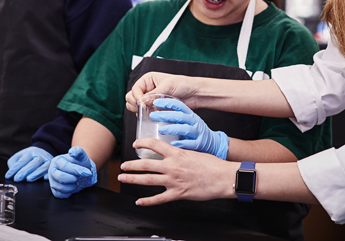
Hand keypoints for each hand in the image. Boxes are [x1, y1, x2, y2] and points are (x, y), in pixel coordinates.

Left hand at [5, 146, 52, 181]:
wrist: (43, 152)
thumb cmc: (28, 157)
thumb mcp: (19, 157)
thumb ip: (13, 163)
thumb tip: (11, 173)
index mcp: (30, 152)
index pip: (22, 160)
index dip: (14, 169)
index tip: (8, 176)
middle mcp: (39, 156)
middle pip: (33, 163)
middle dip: (25, 171)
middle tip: (17, 179)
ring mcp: (47, 160)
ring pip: (44, 166)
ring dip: (36, 173)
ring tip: (28, 179)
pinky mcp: (51, 167)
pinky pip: (51, 170)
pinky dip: (48, 174)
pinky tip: (44, 178)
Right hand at [49, 146, 97, 198]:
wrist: (81, 171)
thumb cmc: (80, 163)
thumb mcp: (81, 155)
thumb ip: (78, 152)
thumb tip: (73, 152)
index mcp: (57, 160)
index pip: (65, 166)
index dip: (77, 170)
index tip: (87, 172)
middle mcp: (52, 170)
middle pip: (60, 177)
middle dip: (73, 178)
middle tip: (79, 177)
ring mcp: (52, 180)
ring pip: (59, 187)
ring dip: (72, 186)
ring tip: (76, 181)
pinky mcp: (54, 189)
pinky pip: (58, 194)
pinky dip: (68, 193)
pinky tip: (72, 187)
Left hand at [119, 138, 233, 205]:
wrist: (222, 177)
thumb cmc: (212, 165)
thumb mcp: (194, 152)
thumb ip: (181, 154)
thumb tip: (173, 153)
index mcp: (177, 154)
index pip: (154, 145)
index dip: (142, 143)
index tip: (136, 144)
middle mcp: (172, 167)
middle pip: (146, 164)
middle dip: (131, 165)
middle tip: (122, 165)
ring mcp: (173, 181)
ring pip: (148, 180)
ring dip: (133, 179)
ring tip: (123, 178)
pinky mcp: (178, 193)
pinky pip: (159, 198)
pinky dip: (147, 201)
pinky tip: (140, 201)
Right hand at [125, 72, 198, 112]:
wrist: (194, 94)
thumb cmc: (183, 84)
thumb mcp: (168, 86)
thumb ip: (154, 94)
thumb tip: (141, 102)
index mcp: (147, 80)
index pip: (134, 89)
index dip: (137, 97)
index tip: (142, 104)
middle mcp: (146, 89)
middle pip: (131, 98)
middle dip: (136, 104)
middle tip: (145, 108)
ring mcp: (149, 99)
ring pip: (135, 106)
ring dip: (139, 110)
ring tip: (149, 111)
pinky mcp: (154, 107)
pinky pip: (144, 113)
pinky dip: (145, 115)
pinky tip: (153, 115)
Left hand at [150, 98, 228, 158]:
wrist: (214, 143)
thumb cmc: (196, 132)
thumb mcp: (188, 122)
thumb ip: (176, 119)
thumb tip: (156, 115)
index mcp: (191, 115)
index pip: (179, 105)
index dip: (168, 103)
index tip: (156, 102)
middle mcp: (195, 122)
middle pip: (180, 116)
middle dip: (165, 115)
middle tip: (153, 116)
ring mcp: (198, 133)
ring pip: (185, 129)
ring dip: (172, 128)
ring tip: (161, 130)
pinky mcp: (200, 144)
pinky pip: (191, 143)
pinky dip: (182, 143)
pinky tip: (173, 144)